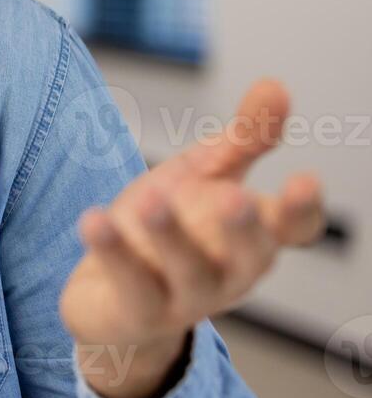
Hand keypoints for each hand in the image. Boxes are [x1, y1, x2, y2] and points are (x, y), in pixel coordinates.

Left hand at [59, 79, 325, 397]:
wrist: (110, 296)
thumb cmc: (168, 226)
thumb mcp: (202, 174)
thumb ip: (243, 138)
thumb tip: (276, 85)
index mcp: (252, 236)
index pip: (294, 230)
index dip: (303, 209)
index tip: (304, 179)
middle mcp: (229, 272)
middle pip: (250, 256)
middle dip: (243, 229)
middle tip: (235, 197)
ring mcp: (185, 298)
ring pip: (188, 272)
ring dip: (171, 236)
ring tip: (150, 199)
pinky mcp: (137, 312)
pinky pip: (130, 286)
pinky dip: (114, 254)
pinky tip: (94, 220)